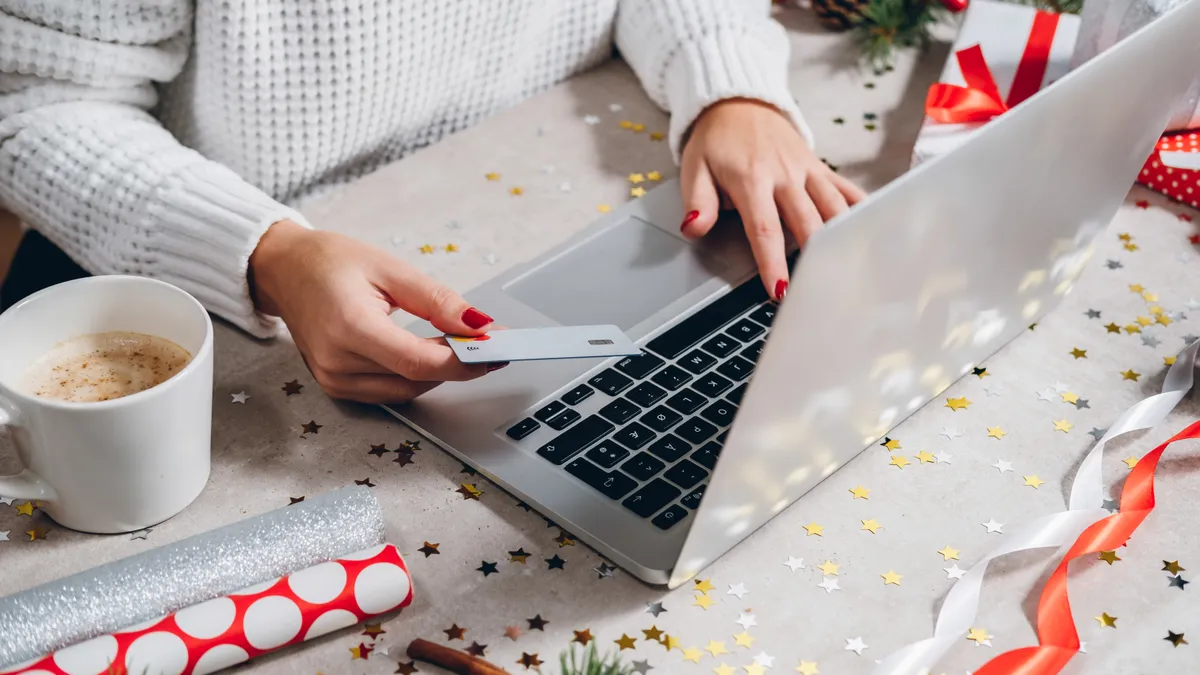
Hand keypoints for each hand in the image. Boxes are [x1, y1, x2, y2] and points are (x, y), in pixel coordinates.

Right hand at [249, 220, 502, 402]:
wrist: (283, 270)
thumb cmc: (329, 262)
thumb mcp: (390, 268)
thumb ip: (438, 301)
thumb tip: (479, 325)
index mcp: (349, 326)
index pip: (417, 361)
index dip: (462, 361)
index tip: (494, 349)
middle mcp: (337, 362)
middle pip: (416, 378)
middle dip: (458, 363)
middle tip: (488, 341)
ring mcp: (333, 379)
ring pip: (407, 390)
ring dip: (439, 371)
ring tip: (460, 343)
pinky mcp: (335, 386)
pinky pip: (389, 392)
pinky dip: (415, 376)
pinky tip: (429, 353)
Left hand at [679, 98, 865, 300]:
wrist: (738, 102)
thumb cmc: (716, 141)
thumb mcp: (695, 168)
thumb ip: (697, 202)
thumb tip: (693, 228)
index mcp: (752, 179)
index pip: (765, 228)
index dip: (773, 262)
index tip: (780, 290)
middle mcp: (785, 175)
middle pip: (807, 222)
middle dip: (814, 258)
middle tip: (819, 290)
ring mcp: (807, 170)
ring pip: (834, 207)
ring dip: (842, 239)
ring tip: (848, 270)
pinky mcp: (820, 167)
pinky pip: (846, 190)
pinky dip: (862, 210)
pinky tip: (872, 232)